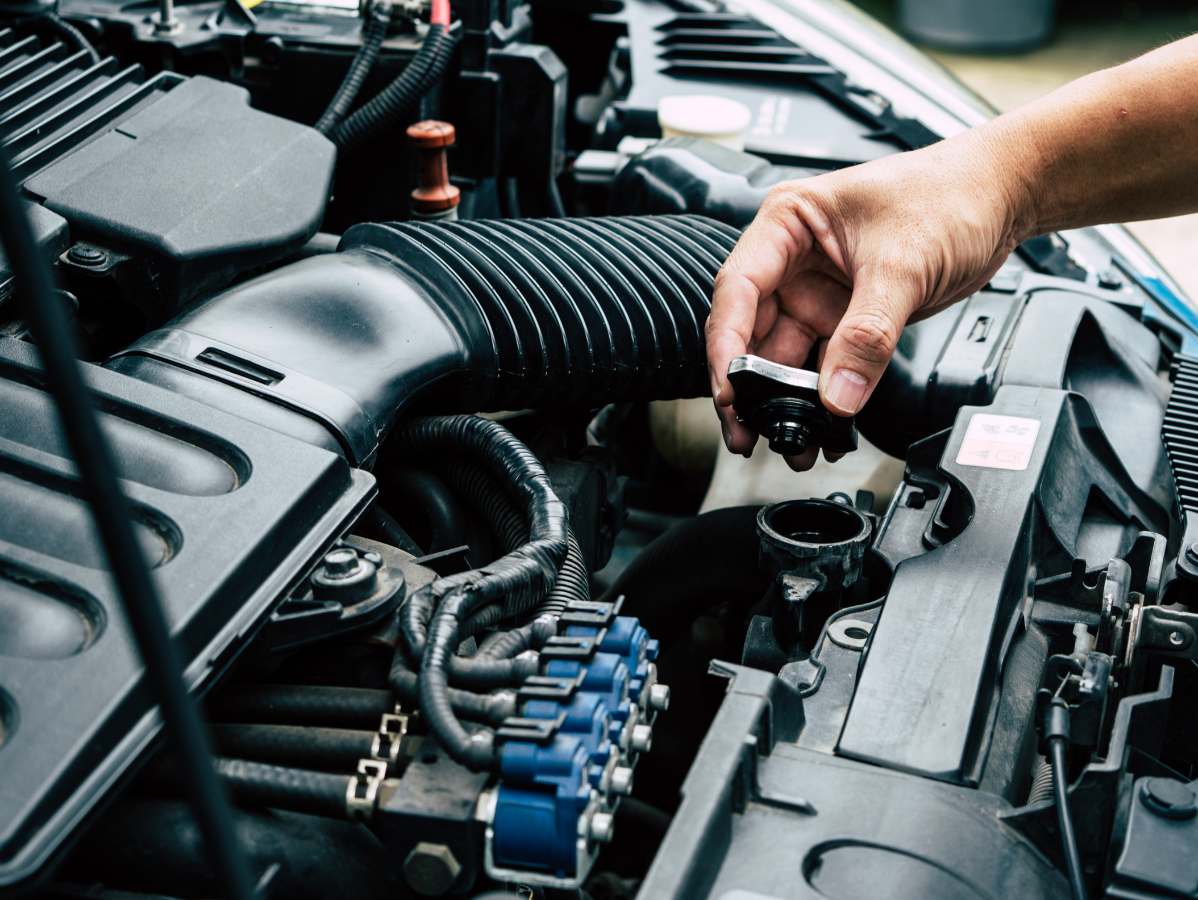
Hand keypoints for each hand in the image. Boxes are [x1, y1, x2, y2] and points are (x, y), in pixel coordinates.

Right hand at [706, 129, 1027, 470]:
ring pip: (785, 356)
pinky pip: (824, 364)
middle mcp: (794, 258)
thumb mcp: (903, 264)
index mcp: (788, 222)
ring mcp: (818, 291)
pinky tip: (826, 426)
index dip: (727, 343)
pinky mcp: (846, 316)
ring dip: (786, 401)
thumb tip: (837, 394)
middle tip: (747, 431)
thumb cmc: (949, 193)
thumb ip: (867, 334)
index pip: (739, 288)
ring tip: (790, 440)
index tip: (730, 388)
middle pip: (753, 331)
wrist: (1002, 197)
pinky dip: (823, 398)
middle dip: (750, 387)